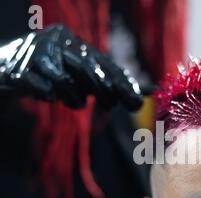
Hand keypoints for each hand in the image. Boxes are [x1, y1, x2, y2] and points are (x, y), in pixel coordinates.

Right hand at [0, 24, 142, 110]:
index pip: (102, 62)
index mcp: (71, 40)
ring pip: (64, 80)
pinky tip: (47, 95)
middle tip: (110, 106)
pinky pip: (41, 88)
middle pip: (86, 68)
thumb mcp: (80, 78)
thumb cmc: (50, 75)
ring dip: (74, 97)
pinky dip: (48, 96)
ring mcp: (34, 54)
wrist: (5, 70)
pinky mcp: (18, 71)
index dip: (120, 83)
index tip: (135, 102)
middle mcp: (53, 42)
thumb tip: (139, 101)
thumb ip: (107, 86)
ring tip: (77, 103)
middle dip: (103, 90)